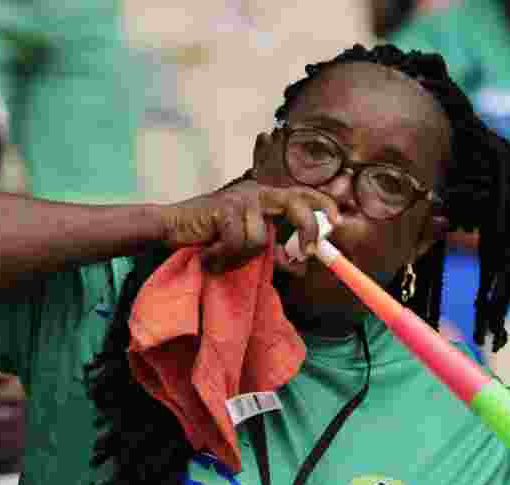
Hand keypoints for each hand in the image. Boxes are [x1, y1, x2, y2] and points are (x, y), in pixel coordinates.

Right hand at [159, 178, 340, 273]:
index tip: (338, 223)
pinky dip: (224, 258)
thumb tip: (302, 266)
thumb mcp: (247, 245)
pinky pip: (240, 243)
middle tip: (308, 253)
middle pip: (296, 204)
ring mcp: (241, 198)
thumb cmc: (209, 237)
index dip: (323, 205)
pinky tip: (209, 256)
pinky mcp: (225, 208)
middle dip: (307, 229)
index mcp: (266, 198)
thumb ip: (274, 251)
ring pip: (262, 238)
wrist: (170, 229)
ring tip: (220, 257)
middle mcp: (257, 192)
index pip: (302, 194)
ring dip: (241, 258)